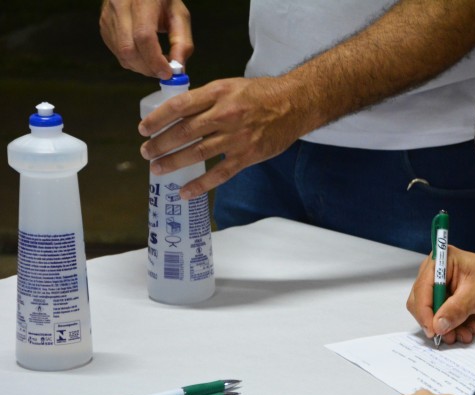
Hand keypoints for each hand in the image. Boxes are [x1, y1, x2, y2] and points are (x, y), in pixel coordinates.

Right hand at [100, 0, 193, 78]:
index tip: (168, 73)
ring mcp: (108, 15)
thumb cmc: (163, 0)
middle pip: (129, 49)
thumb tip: (178, 69)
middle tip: (163, 73)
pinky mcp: (104, 24)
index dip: (155, 60)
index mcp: (142, 0)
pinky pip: (117, 52)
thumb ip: (182, 42)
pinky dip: (133, 61)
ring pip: (122, 54)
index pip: (143, 36)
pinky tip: (144, 54)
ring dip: (141, 67)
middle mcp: (120, 5)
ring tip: (156, 63)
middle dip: (148, 68)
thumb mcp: (180, 15)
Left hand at [138, 76, 314, 198]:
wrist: (294, 105)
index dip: (158, 119)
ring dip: (173, 162)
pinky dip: (200, 185)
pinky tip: (185, 192)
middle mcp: (226, 115)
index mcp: (218, 93)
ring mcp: (237, 138)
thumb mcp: (230, 86)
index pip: (179, 106)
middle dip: (160, 143)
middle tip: (146, 152)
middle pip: (184, 131)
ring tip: (157, 169)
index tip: (144, 129)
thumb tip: (178, 113)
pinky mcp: (248, 156)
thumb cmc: (261, 94)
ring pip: (197, 153)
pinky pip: (220, 174)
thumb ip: (205, 99)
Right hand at [406, 246, 474, 344]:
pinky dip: (453, 328)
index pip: (422, 288)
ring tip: (464, 334)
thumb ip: (456, 309)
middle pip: (421, 303)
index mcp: (441, 261)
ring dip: (446, 328)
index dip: (424, 311)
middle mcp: (437, 274)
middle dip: (435, 321)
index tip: (432, 329)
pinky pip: (442, 320)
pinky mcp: (448, 302)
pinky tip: (468, 330)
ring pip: (431, 314)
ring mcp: (442, 289)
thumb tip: (438, 324)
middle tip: (447, 335)